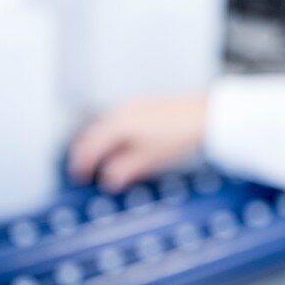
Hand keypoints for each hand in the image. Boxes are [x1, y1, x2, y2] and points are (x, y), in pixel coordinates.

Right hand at [67, 93, 208, 191]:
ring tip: (103, 161)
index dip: (81, 163)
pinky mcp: (144, 105)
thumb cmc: (180, 135)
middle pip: (93, 133)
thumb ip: (124, 170)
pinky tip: (122, 146)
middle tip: (84, 169)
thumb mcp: (148, 160)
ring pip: (105, 125)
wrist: (206, 116)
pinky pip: (118, 120)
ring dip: (99, 143)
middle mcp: (121, 111)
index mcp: (117, 125)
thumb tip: (110, 179)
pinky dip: (112, 135)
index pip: (89, 146)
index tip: (78, 176)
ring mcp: (133, 106)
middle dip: (86, 152)